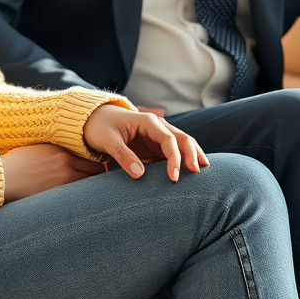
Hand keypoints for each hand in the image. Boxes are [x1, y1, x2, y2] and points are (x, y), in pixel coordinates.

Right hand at [1, 144, 105, 202]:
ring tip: (94, 193)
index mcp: (61, 151)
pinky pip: (79, 196)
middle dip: (99, 176)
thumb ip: (58, 152)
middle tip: (100, 181)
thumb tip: (71, 156)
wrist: (3, 178)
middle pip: (97, 170)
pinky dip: (82, 198)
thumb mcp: (39, 149)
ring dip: (92, 188)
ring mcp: (63, 181)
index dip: (96, 163)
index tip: (97, 168)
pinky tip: (83, 202)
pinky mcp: (58, 195)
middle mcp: (66, 164)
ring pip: (90, 185)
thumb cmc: (17, 163)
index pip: (91, 156)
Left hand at [83, 104, 207, 180]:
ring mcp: (157, 136)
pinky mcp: (155, 146)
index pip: (169, 139)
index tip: (173, 177)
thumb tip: (140, 175)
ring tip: (204, 170)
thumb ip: (123, 156)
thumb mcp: (108, 140)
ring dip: (193, 155)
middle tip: (198, 172)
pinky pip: (172, 153)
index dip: (174, 158)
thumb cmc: (101, 127)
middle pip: (182, 138)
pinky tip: (191, 172)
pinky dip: (183, 160)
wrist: (95, 120)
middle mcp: (157, 127)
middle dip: (192, 153)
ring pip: (182, 144)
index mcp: (148, 121)